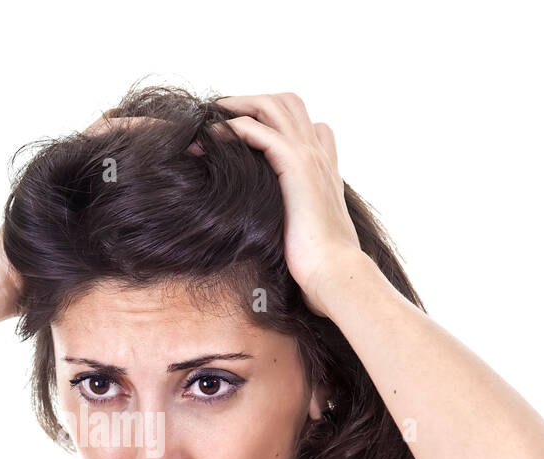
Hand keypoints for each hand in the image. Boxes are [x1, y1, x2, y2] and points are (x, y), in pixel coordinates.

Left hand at [209, 93, 362, 317]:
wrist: (333, 272)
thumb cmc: (317, 262)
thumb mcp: (303, 230)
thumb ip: (292, 215)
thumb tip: (272, 225)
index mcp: (322, 168)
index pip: (303, 122)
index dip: (271, 116)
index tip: (240, 128)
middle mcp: (318, 156)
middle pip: (288, 102)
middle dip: (251, 100)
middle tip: (219, 113)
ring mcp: (309, 158)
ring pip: (273, 107)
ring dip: (238, 106)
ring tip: (210, 117)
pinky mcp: (296, 167)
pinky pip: (261, 132)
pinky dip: (234, 128)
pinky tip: (212, 137)